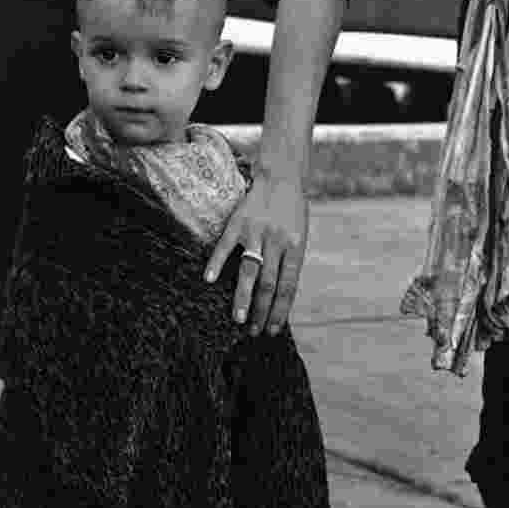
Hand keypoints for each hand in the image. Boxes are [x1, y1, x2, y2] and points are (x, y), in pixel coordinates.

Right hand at [205, 171, 308, 334]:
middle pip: (269, 284)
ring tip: (239, 319)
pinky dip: (217, 262)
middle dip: (262, 310)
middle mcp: (277, 242)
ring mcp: (257, 232)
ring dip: (243, 297)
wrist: (282, 176)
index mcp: (295, 248)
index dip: (280, 310)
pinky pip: (226, 246)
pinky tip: (210, 280)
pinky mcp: (238, 222)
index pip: (288, 287)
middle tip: (254, 331)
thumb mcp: (299, 237)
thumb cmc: (292, 211)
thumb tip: (280, 295)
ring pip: (250, 270)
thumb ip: (289, 262)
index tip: (272, 330)